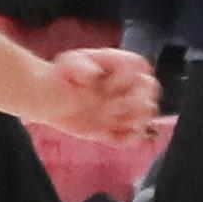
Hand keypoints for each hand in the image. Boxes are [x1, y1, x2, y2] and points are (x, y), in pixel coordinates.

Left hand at [41, 50, 162, 144]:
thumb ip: (80, 66)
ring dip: (134, 119)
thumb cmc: (63, 75)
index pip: (140, 67)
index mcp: (120, 65)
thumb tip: (94, 75)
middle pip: (151, 90)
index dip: (128, 78)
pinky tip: (109, 135)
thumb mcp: (68, 63)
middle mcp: (128, 86)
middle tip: (111, 107)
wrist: (51, 98)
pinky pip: (135, 136)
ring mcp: (125, 108)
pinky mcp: (119, 128)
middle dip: (137, 100)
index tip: (108, 85)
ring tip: (110, 120)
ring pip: (148, 114)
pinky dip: (128, 138)